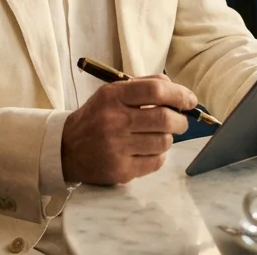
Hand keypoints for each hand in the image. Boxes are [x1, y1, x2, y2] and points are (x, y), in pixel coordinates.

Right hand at [61, 74, 196, 185]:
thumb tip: (177, 90)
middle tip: (181, 121)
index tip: (190, 100)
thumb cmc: (96, 117)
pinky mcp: (121, 170)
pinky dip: (159, 155)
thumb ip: (143, 86)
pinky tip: (147, 150)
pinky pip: (156, 162)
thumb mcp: (111, 93)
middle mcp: (114, 121)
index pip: (155, 91)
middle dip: (181, 120)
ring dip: (168, 138)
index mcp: (112, 96)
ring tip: (158, 135)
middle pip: (164, 118)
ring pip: (163, 142)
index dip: (179, 94)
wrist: (67, 149)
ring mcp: (117, 147)